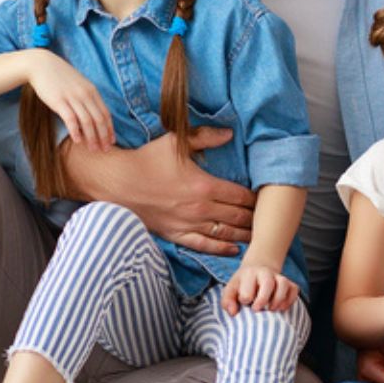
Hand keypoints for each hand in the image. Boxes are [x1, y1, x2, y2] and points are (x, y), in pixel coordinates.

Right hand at [27, 50, 114, 151]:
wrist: (41, 64)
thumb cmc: (60, 76)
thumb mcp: (79, 84)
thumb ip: (87, 97)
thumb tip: (93, 113)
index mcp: (92, 91)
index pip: (106, 113)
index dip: (110, 129)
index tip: (112, 141)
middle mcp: (85, 94)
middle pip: (99, 119)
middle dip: (104, 136)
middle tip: (105, 150)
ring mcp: (73, 98)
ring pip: (87, 121)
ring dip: (92, 137)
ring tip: (93, 149)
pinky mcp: (59, 101)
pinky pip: (71, 119)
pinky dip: (76, 131)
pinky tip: (78, 141)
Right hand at [65, 128, 255, 254]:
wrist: (116, 182)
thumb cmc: (146, 160)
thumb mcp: (175, 142)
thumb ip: (205, 137)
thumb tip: (230, 133)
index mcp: (203, 186)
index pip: (240, 196)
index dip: (255, 198)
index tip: (265, 198)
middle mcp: (200, 209)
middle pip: (237, 217)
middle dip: (254, 218)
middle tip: (267, 218)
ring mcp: (188, 224)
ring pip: (224, 234)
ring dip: (243, 234)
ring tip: (258, 235)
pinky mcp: (175, 235)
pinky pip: (203, 246)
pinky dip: (221, 249)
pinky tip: (234, 249)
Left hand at [221, 263, 298, 314]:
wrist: (257, 271)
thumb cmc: (242, 286)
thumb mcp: (230, 291)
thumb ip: (227, 302)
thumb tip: (233, 312)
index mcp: (249, 274)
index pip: (247, 289)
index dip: (245, 299)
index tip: (244, 303)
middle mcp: (265, 273)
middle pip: (268, 283)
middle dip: (262, 299)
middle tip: (257, 310)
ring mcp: (279, 277)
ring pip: (283, 285)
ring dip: (278, 300)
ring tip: (271, 309)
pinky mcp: (290, 283)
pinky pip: (294, 290)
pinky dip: (289, 301)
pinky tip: (280, 308)